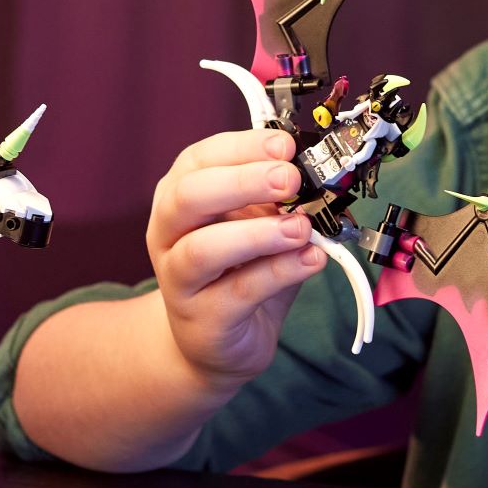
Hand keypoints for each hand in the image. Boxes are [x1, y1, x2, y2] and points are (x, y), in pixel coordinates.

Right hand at [147, 128, 325, 389]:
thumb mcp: (256, 224)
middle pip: (189, 197)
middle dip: (243, 182)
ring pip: (204, 249)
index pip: (200, 159)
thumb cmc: (237, 270)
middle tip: (290, 179)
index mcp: (178, 195)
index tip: (287, 146)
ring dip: (257, 233)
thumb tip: (319, 176)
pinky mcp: (202, 318)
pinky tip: (311, 260)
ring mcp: (178, 278)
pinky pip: (240, 290)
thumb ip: (277, 201)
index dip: (243, 147)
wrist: (214, 340)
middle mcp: (168, 233)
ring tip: (301, 227)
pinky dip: (280, 272)